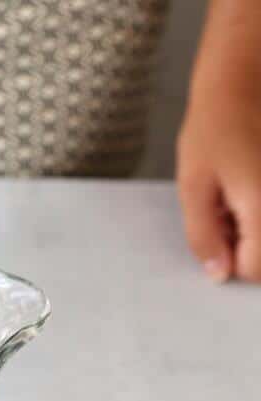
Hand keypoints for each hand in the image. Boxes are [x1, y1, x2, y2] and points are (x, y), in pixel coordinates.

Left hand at [177, 0, 260, 282]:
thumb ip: (203, 235)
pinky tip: (251, 181)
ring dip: (255, 225)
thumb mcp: (193, 185)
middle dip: (247, 244)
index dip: (229, 260)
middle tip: (227, 210)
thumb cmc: (216, 125)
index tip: (217, 233)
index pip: (253, 270)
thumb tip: (218, 273)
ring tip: (238, 191)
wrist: (244, 80)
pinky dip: (260, 207)